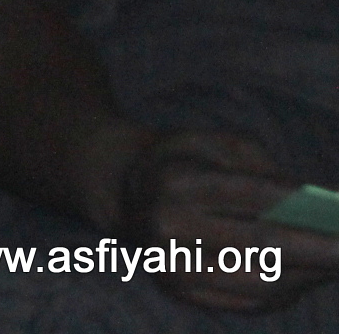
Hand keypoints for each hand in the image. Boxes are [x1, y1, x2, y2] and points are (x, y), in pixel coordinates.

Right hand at [112, 130, 338, 311]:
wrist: (124, 193)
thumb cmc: (185, 161)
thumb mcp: (216, 144)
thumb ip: (264, 169)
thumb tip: (320, 207)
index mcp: (175, 182)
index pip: (253, 196)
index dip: (307, 204)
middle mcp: (169, 228)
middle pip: (262, 245)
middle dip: (322, 249)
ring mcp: (173, 267)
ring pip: (262, 280)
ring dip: (312, 274)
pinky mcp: (183, 293)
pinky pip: (250, 300)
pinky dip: (290, 290)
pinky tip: (312, 274)